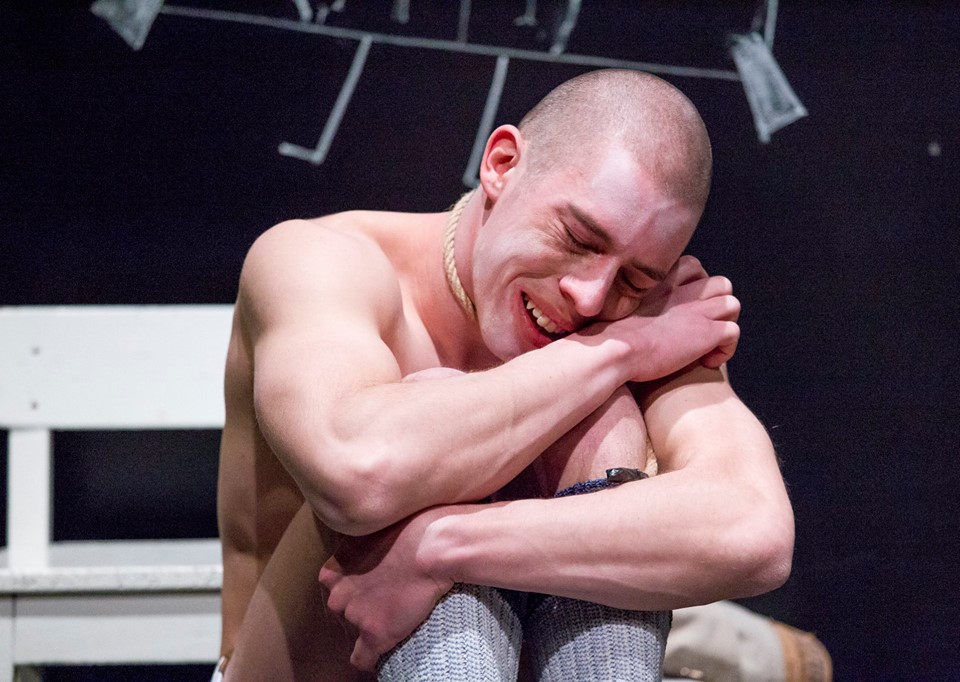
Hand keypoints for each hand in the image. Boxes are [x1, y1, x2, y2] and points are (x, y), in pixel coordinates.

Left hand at [319, 508, 454, 671]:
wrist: (433, 547)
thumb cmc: (413, 527)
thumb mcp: (375, 527)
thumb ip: (365, 541)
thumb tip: (376, 545)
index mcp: (334, 568)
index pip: (334, 588)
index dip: (354, 589)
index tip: (372, 587)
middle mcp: (338, 594)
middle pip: (342, 611)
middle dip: (360, 608)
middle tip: (387, 600)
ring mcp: (355, 616)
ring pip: (354, 632)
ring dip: (370, 627)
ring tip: (394, 619)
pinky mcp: (375, 633)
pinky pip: (362, 659)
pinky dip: (372, 658)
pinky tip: (384, 651)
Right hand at [585, 256, 740, 380]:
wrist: (613, 350)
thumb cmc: (606, 337)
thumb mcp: (614, 308)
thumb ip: (627, 303)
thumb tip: (613, 310)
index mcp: (661, 281)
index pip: (693, 267)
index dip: (695, 287)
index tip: (684, 309)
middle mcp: (682, 290)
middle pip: (719, 283)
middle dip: (717, 305)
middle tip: (701, 328)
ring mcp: (697, 310)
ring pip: (733, 304)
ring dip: (725, 325)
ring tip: (707, 346)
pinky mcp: (707, 332)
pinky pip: (733, 333)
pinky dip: (726, 350)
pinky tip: (707, 362)